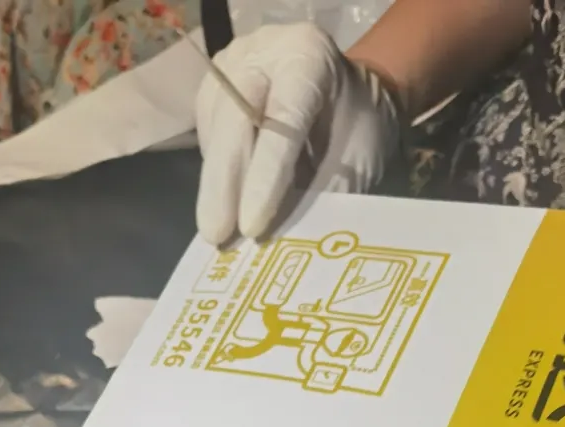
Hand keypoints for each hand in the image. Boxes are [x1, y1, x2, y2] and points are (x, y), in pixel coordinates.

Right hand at [195, 23, 402, 244]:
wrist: (345, 92)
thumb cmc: (356, 124)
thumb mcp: (355, 157)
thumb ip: (321, 190)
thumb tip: (280, 236)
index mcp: (307, 55)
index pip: (281, 118)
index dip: (265, 175)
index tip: (252, 227)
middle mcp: (261, 52)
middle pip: (233, 118)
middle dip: (223, 184)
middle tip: (217, 235)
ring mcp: (229, 68)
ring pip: (214, 130)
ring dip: (216, 186)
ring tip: (221, 231)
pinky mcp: (213, 91)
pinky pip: (208, 139)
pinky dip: (216, 177)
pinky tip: (224, 204)